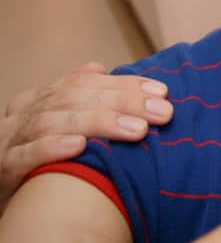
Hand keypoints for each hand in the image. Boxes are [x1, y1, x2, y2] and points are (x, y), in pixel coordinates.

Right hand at [0, 62, 173, 213]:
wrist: (2, 194)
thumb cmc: (41, 157)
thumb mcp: (61, 124)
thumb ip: (82, 99)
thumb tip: (100, 68)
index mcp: (42, 98)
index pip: (86, 82)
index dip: (124, 85)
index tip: (161, 93)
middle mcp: (25, 112)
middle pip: (74, 97)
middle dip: (123, 102)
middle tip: (161, 113)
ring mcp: (11, 139)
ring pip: (52, 121)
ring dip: (98, 123)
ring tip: (137, 130)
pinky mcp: (3, 168)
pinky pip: (24, 155)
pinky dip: (52, 148)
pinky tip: (80, 147)